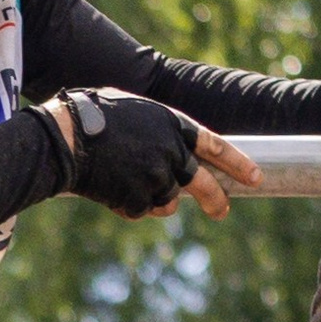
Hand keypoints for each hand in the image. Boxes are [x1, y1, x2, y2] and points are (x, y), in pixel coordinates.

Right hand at [49, 89, 259, 221]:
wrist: (66, 136)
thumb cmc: (93, 114)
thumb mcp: (135, 110)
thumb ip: (159, 131)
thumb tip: (174, 151)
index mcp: (173, 125)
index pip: (217, 147)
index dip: (238, 164)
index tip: (254, 177)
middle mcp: (171, 153)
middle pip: (204, 184)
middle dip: (216, 200)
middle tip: (222, 211)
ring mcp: (155, 178)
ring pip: (168, 202)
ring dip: (156, 200)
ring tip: (127, 183)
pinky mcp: (136, 200)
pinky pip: (139, 210)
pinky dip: (128, 205)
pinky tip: (109, 188)